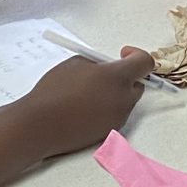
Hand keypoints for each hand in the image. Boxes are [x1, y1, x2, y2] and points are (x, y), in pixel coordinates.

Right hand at [0, 51, 154, 186]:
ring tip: (88, 93)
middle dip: (125, 77)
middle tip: (103, 75)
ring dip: (115, 94)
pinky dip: (106, 110)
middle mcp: (123, 99)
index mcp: (117, 77)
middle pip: (138, 84)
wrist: (41, 125)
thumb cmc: (55, 90)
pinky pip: (115, 116)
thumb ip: (98, 64)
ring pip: (125, 101)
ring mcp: (118, 118)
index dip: (136, 55)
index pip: (145, 62)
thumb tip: (107, 68)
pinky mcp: (109, 133)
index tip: (122, 54)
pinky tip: (85, 109)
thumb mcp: (76, 63)